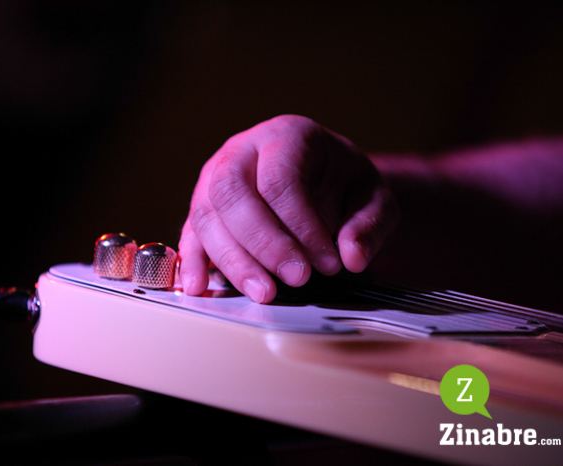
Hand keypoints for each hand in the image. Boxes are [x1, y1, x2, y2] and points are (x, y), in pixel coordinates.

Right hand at [178, 115, 398, 302]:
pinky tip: (198, 287)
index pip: (280, 179)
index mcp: (286, 135)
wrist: (322, 179)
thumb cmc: (343, 184)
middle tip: (297, 278)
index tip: (328, 263)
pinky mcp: (203, 208)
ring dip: (233, 260)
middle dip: (263, 242)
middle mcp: (241, 151)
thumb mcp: (373, 196)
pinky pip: (190, 232)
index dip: (301, 225)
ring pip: (207, 215)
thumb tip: (351, 257)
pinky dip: (192, 261)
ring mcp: (214, 178)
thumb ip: (369, 224)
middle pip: (231, 192)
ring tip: (264, 293)